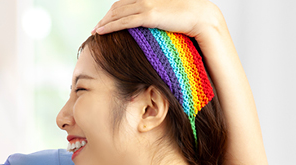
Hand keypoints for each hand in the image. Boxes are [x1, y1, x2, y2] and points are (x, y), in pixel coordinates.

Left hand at [93, 0, 222, 41]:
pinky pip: (124, 21)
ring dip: (104, 23)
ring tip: (96, 32)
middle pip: (117, 7)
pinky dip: (110, 26)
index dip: (111, 12)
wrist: (200, 15)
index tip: (103, 22)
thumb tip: (150, 27)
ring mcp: (145, 5)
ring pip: (117, 14)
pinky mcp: (148, 15)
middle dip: (105, 18)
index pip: (123, 3)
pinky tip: (101, 32)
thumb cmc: (185, 18)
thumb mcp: (165, 16)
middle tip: (96, 28)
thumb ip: (155, 17)